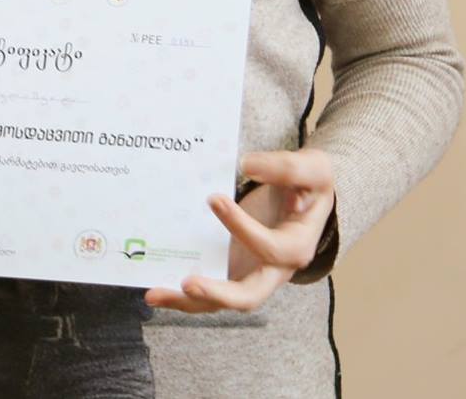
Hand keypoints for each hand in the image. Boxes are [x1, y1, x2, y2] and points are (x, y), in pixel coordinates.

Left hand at [145, 149, 335, 314]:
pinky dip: (183, 294)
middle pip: (249, 296)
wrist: (306, 194)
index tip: (214, 199)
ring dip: (188, 301)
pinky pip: (208, 291)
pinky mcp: (232, 271)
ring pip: (221, 301)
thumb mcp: (312, 169)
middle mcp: (274, 271)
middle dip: (217, 293)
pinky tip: (156, 287)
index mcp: (297, 247)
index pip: (270, 248)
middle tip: (187, 283)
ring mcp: (251, 274)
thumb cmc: (309, 183)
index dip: (242, 227)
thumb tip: (249, 165)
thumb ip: (286, 167)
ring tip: (154, 294)